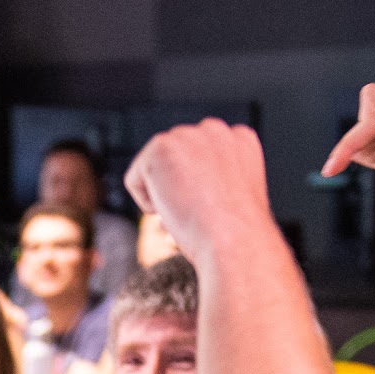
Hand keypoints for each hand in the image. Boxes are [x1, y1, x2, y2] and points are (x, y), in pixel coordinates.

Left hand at [123, 119, 274, 264]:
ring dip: (166, 198)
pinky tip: (176, 209)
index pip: (199, 159)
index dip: (199, 190)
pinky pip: (134, 180)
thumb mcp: (233, 199)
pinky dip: (147, 204)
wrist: (235, 243)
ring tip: (192, 211)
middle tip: (201, 213)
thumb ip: (214, 180)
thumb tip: (179, 186)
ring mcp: (188, 135)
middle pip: (173, 163)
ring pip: (154, 171)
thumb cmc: (236, 237)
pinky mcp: (161, 147)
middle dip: (178, 190)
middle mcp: (215, 130)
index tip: (213, 210)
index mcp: (240, 140)